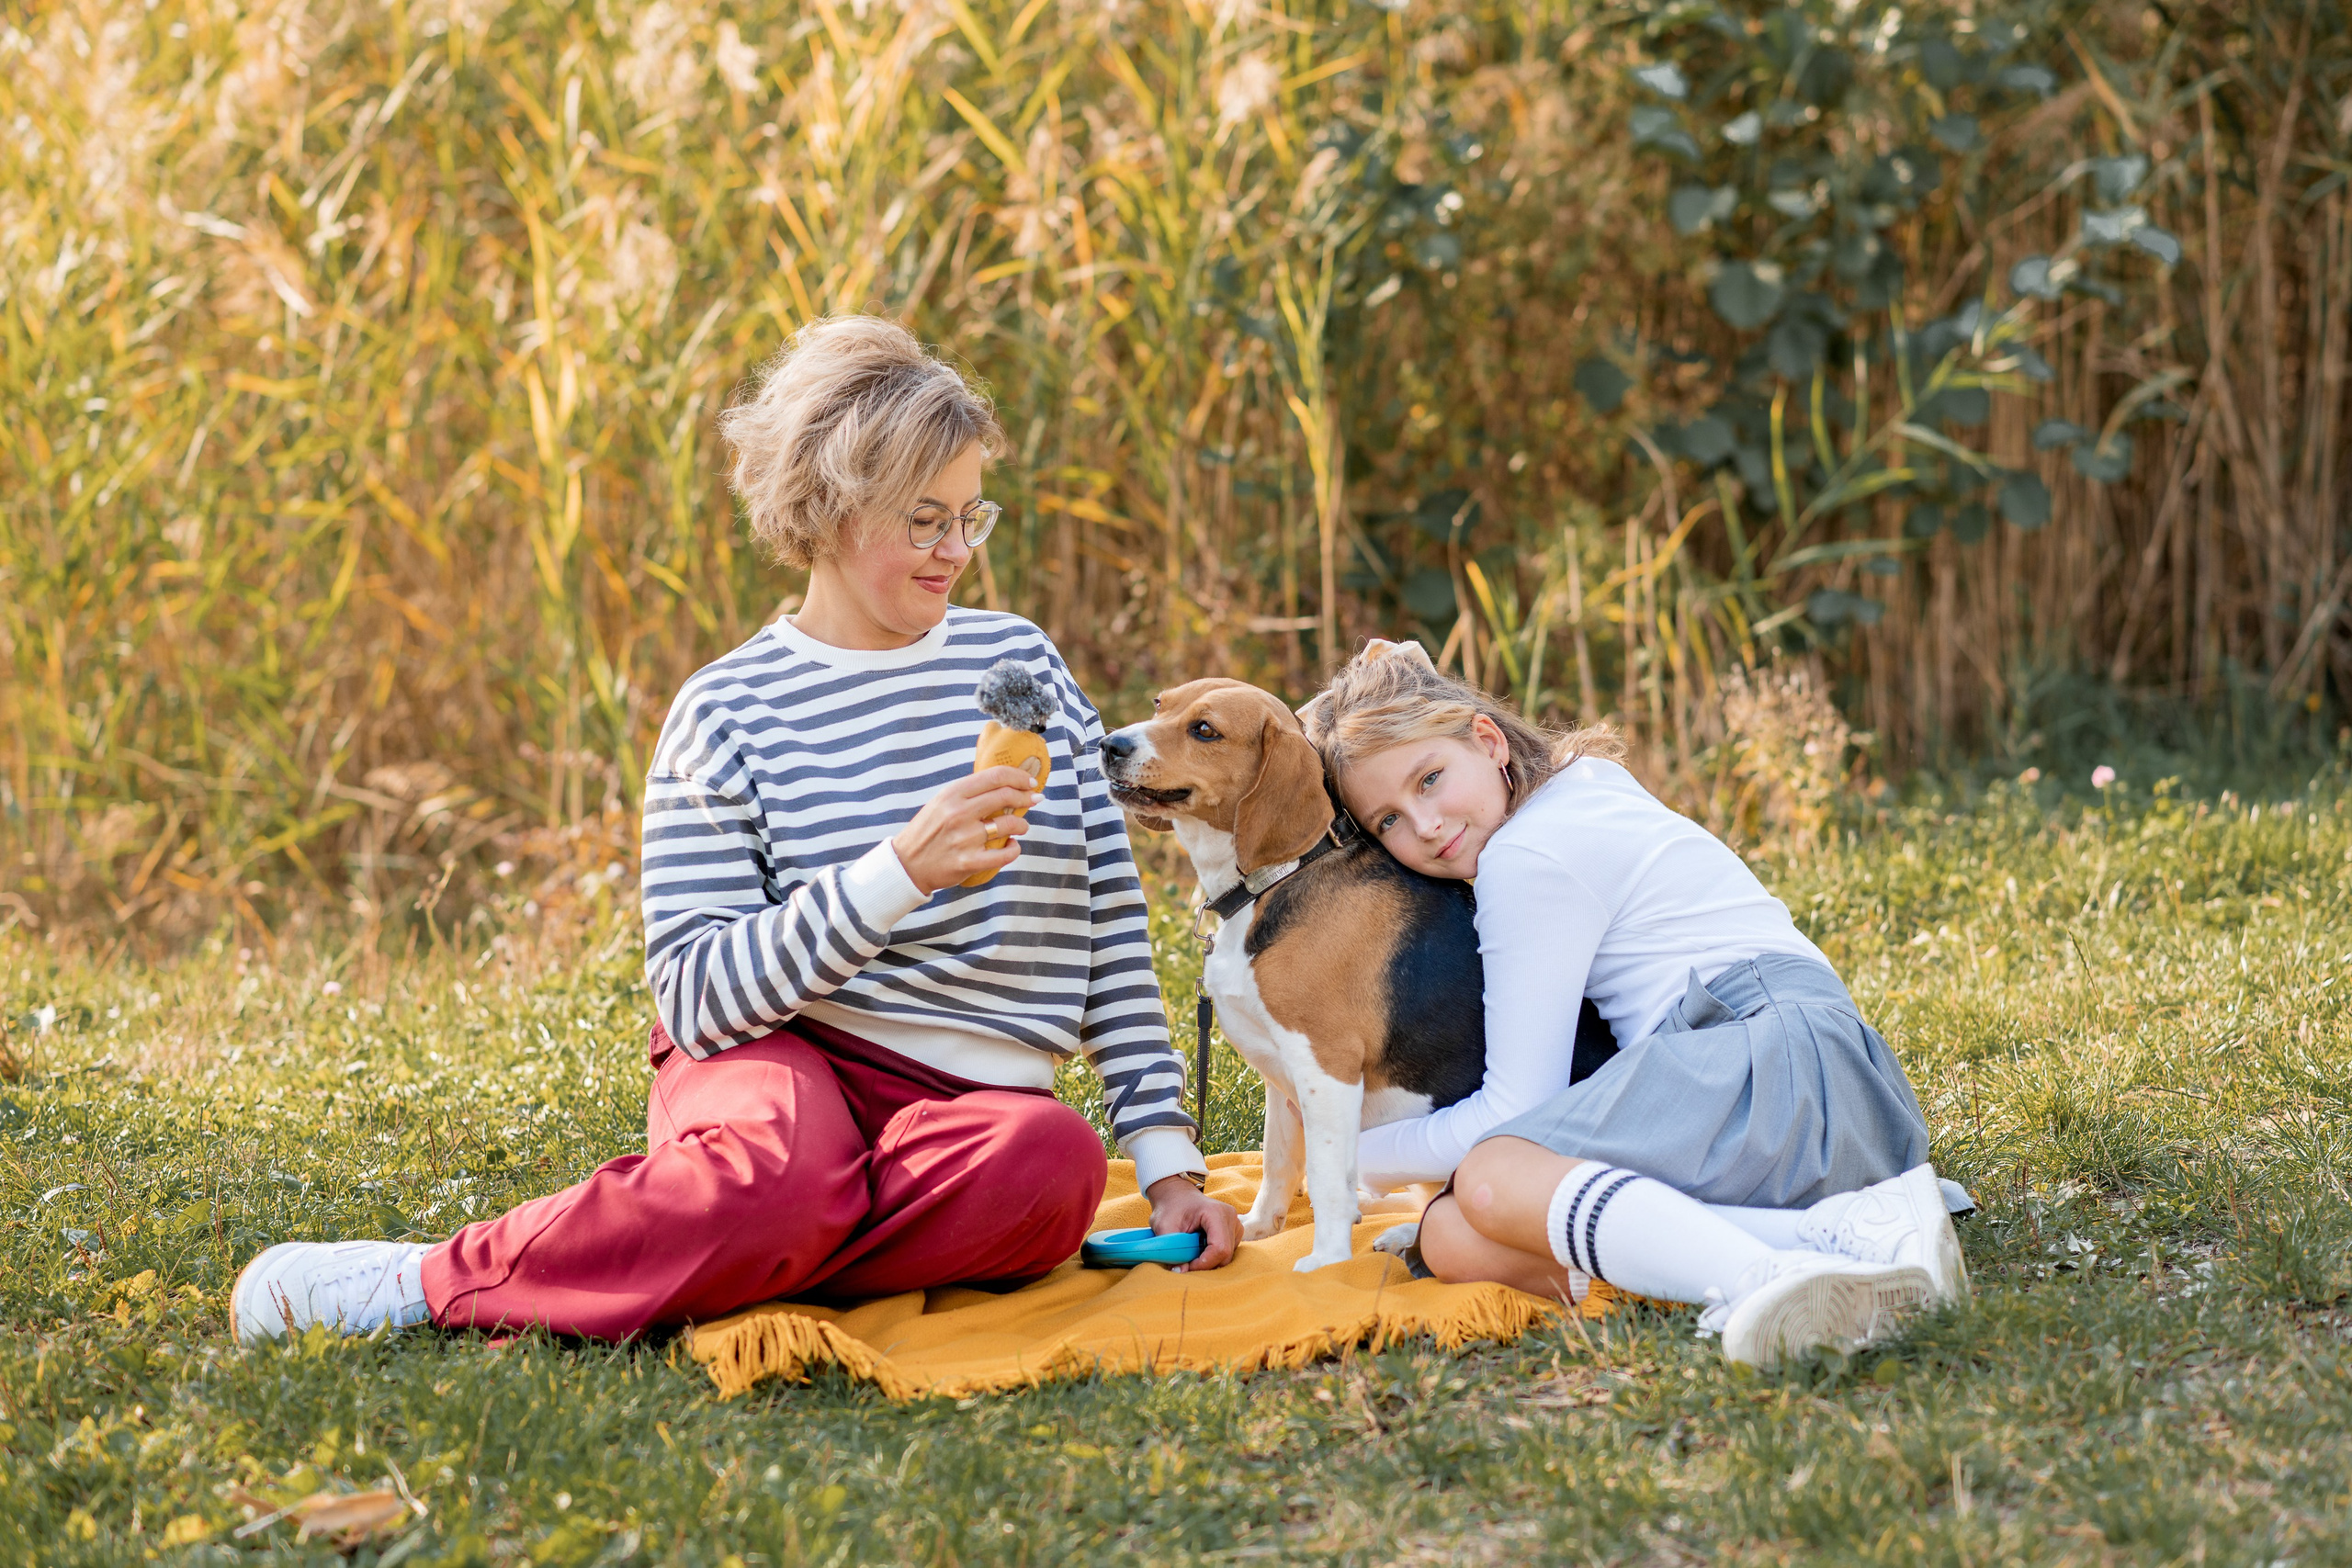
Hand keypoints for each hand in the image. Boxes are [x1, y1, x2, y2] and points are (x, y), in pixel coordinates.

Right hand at [891, 766, 1042, 894]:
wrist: (907, 864)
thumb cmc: (928, 831)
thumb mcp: (942, 802)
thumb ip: (969, 793)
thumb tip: (1004, 784)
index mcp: (952, 794)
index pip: (995, 776)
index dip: (1019, 777)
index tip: (1030, 782)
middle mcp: (958, 813)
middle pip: (1006, 796)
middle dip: (1027, 797)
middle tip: (1034, 800)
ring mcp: (964, 838)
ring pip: (1009, 825)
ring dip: (1022, 825)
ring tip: (1021, 827)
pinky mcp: (968, 862)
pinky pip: (1004, 854)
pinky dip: (1014, 849)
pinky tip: (1012, 846)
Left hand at [1145, 1174, 1240, 1272]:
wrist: (1177, 1195)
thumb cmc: (1170, 1208)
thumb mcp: (1163, 1226)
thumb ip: (1171, 1249)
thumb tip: (1179, 1272)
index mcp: (1215, 1212)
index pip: (1219, 1247)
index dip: (1204, 1263)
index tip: (1187, 1266)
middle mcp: (1230, 1217)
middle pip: (1226, 1254)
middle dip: (1206, 1264)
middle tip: (1187, 1262)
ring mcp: (1235, 1223)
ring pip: (1228, 1255)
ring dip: (1210, 1260)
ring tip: (1192, 1252)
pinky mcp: (1234, 1230)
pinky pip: (1228, 1251)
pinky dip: (1214, 1256)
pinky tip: (1200, 1248)